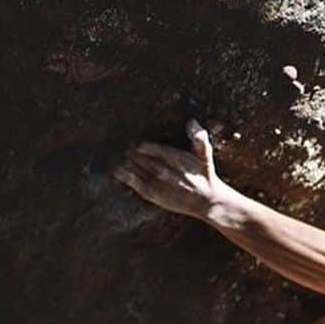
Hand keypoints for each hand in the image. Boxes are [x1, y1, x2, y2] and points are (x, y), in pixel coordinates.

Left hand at [114, 120, 228, 220]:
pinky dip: (126, 178)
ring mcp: (161, 185)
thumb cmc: (204, 175)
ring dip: (128, 163)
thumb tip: (192, 121)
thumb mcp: (205, 156)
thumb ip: (199, 139)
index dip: (148, 147)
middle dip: (134, 153)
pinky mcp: (155, 195)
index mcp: (179, 160)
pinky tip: (117, 171)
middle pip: (148, 161)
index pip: (161, 151)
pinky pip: (138, 185)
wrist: (207, 201)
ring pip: (141, 171)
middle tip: (123, 146)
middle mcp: (169, 173)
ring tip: (117, 155)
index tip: (137, 143)